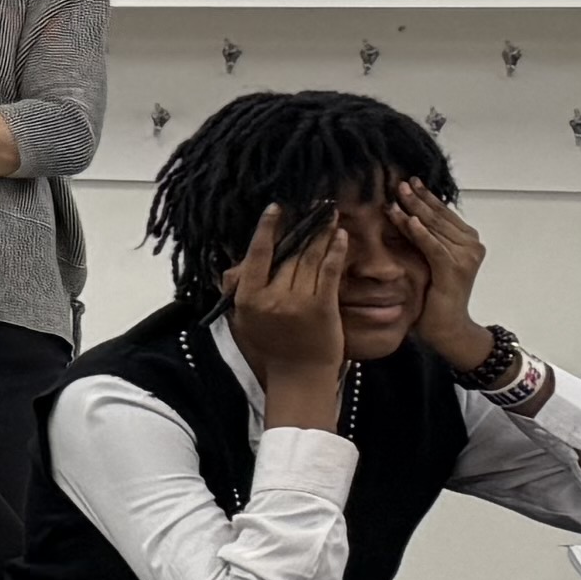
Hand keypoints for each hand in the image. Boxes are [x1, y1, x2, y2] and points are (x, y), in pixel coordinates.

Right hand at [225, 208, 351, 423]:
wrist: (299, 374)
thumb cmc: (271, 345)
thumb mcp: (246, 318)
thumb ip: (243, 290)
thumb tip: (238, 264)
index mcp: (249, 298)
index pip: (258, 254)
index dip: (268, 228)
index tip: (277, 207)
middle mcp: (272, 297)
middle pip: (289, 252)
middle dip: (304, 226)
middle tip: (315, 205)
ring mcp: (299, 301)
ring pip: (311, 258)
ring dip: (322, 233)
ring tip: (330, 214)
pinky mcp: (323, 306)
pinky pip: (331, 271)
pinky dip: (336, 251)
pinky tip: (342, 236)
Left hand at [388, 178, 490, 366]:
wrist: (446, 327)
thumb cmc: (433, 296)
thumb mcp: (427, 261)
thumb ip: (422, 239)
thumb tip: (402, 215)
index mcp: (467, 240)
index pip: (442, 213)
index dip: (425, 196)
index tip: (407, 180)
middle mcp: (471, 245)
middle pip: (438, 216)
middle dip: (417, 198)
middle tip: (398, 182)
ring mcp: (466, 257)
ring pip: (434, 228)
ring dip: (414, 210)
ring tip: (396, 196)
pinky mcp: (454, 270)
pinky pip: (433, 246)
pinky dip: (419, 233)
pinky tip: (407, 220)